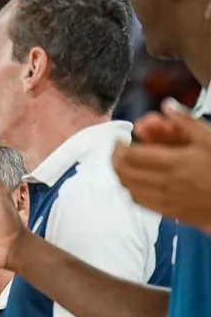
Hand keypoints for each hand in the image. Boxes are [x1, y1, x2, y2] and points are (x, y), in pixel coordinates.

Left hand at [115, 99, 210, 227]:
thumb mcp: (210, 139)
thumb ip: (186, 122)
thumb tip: (166, 104)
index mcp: (174, 162)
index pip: (131, 155)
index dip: (119, 146)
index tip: (120, 139)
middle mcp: (165, 182)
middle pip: (124, 172)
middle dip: (115, 159)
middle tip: (118, 150)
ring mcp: (165, 200)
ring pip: (128, 188)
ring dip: (121, 175)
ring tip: (124, 164)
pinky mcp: (168, 212)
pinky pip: (140, 202)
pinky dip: (131, 190)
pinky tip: (136, 182)